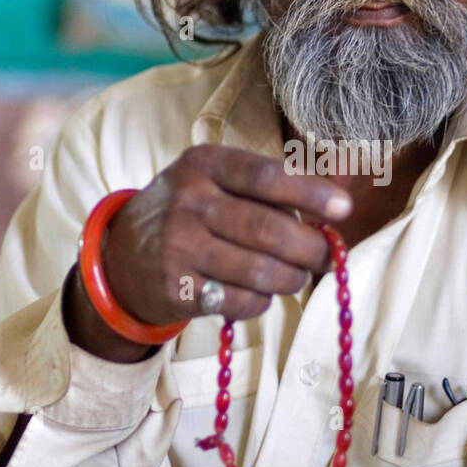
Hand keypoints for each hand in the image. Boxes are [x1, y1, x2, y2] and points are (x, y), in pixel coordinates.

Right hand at [100, 144, 352, 328]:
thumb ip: (265, 189)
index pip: (266, 176)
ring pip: (259, 271)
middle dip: (310, 248)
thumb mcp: (213, 180)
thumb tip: (332, 212)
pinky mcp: (176, 287)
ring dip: (291, 279)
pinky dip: (262, 302)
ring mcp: (179, 246)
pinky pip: (239, 302)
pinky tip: (260, 293)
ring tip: (296, 277)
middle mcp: (189, 201)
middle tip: (327, 257)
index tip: (344, 210)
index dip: (310, 193)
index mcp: (205, 164)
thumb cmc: (190, 211)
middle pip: (268, 230)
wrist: (123, 254)